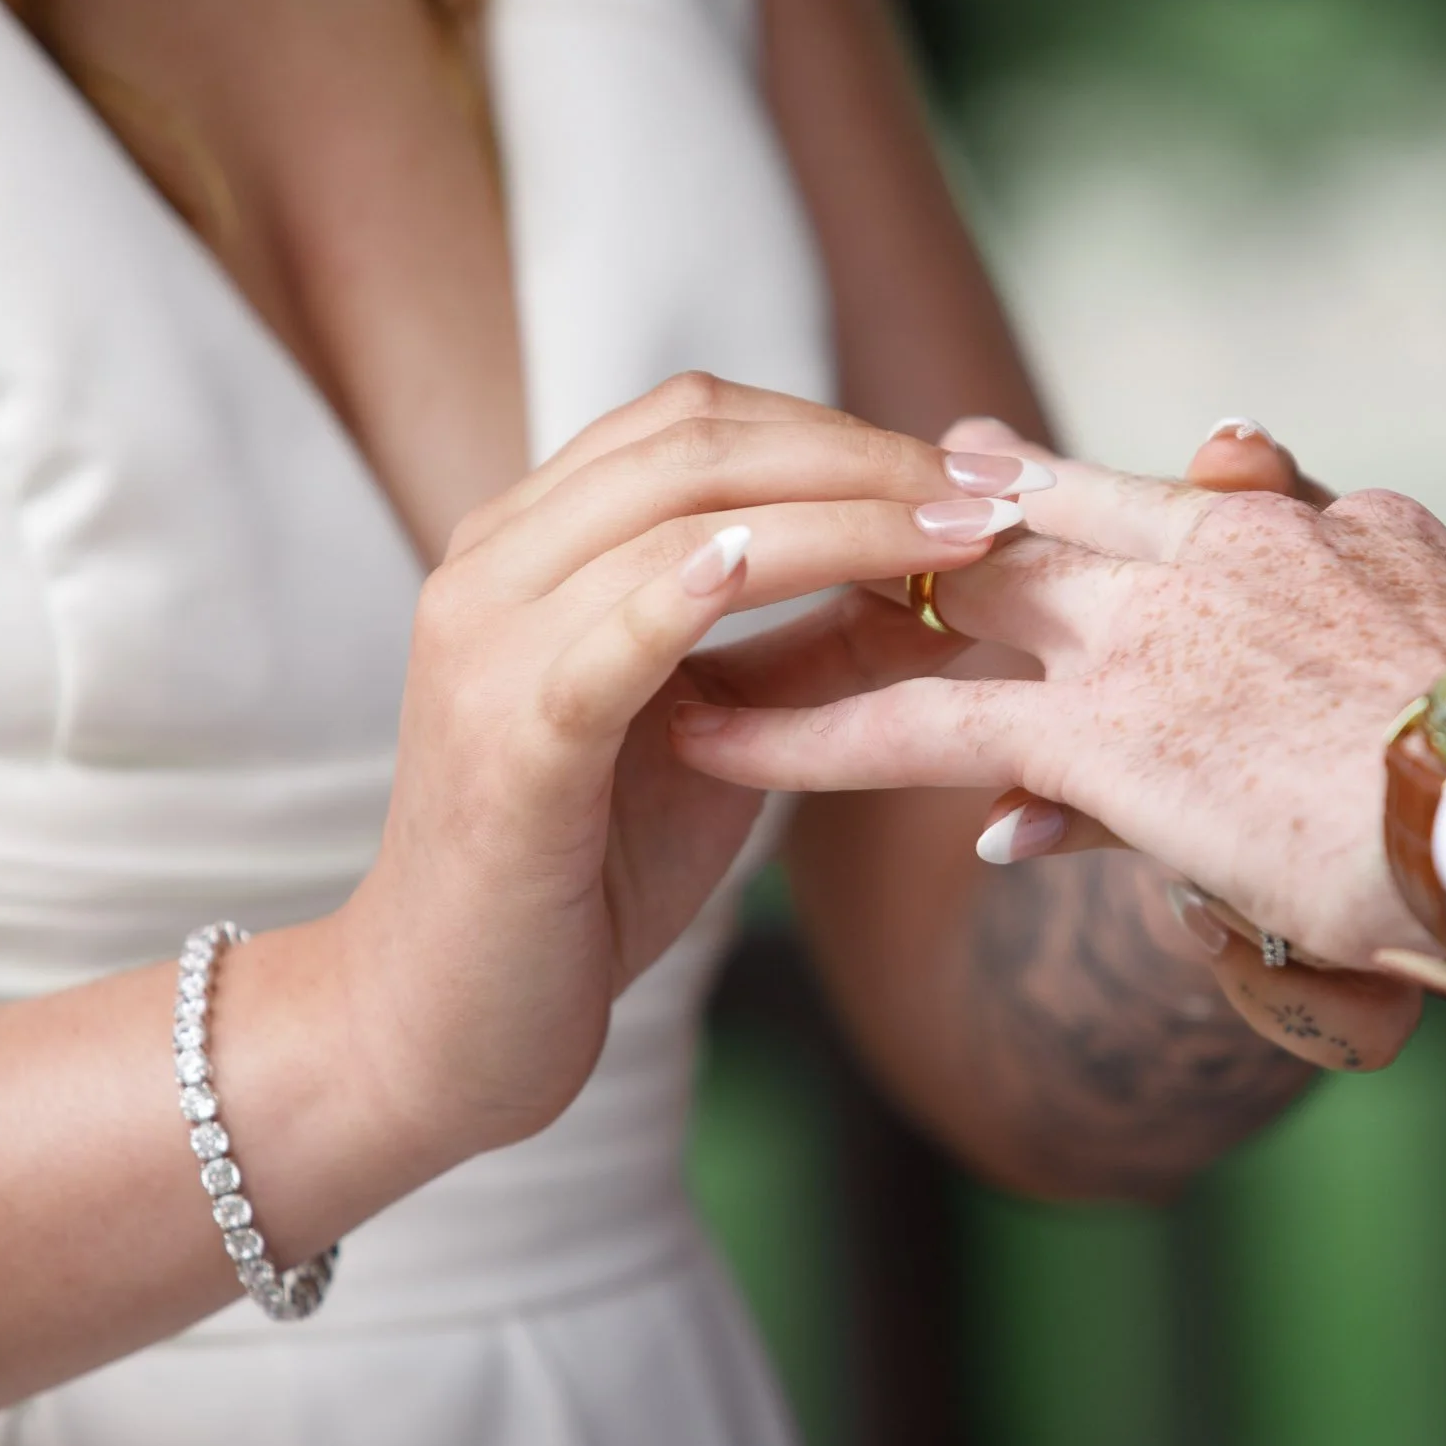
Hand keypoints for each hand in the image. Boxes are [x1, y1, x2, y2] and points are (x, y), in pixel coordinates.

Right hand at [329, 374, 1037, 1169]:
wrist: (448, 1023)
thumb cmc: (584, 876)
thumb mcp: (718, 735)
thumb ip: (806, 648)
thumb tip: (941, 577)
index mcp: (529, 543)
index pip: (694, 423)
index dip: (841, 428)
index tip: (971, 467)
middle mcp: (491, 564)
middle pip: (694, 442)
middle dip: (864, 456)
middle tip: (996, 490)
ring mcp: (486, 642)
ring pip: (678, 521)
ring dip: (843, 517)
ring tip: (965, 539)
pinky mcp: (508, 737)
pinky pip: (617, 635)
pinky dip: (704, 587)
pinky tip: (788, 563)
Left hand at [670, 454, 1445, 980]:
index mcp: (1318, 536)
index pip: (1169, 513)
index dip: (1076, 510)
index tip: (1007, 491)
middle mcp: (1213, 555)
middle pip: (1031, 519)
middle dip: (923, 516)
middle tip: (832, 497)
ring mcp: (1150, 633)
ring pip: (945, 599)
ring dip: (829, 605)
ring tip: (718, 607)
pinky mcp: (1103, 732)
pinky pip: (917, 722)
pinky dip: (809, 730)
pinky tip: (715, 736)